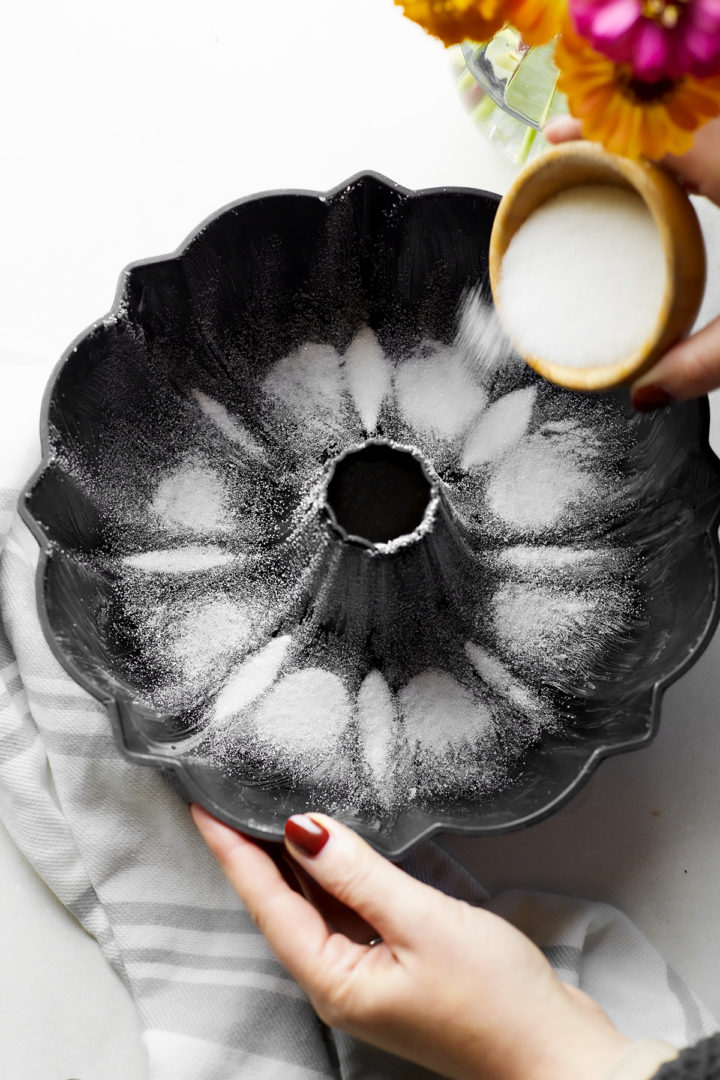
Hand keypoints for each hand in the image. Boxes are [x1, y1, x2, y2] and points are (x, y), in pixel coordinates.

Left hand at [192, 806, 629, 1079]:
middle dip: (252, 852)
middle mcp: (340, 981)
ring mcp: (367, 975)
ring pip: (313, 906)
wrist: (554, 1051)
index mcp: (334, 981)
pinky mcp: (395, 965)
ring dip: (290, 860)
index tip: (204, 806)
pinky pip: (346, 911)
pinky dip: (331, 875)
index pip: (268, 903)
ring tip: (264, 808)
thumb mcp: (423, 923)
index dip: (233, 852)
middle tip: (227, 796)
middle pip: (282, 904)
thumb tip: (303, 829)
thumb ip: (359, 874)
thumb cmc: (495, 1000)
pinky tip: (330, 846)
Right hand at [544, 116, 719, 408]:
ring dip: (653, 136)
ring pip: (698, 118)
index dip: (595, 128)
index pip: (651, 130)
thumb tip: (646, 391)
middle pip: (669, 113)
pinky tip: (677, 175)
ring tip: (617, 160)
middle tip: (573, 147)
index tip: (554, 137)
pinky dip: (687, 149)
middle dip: (615, 127)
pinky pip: (716, 136)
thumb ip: (706, 361)